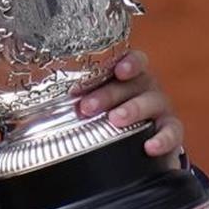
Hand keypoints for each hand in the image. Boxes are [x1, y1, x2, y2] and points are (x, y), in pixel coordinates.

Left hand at [75, 49, 183, 167]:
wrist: (142, 147)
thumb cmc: (113, 119)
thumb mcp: (97, 107)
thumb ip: (78, 103)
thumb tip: (36, 113)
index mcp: (128, 78)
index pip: (133, 60)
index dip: (128, 62)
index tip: (117, 70)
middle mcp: (146, 88)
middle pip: (133, 83)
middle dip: (109, 94)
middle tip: (88, 107)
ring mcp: (160, 108)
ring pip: (152, 102)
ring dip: (133, 109)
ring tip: (115, 120)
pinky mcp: (170, 130)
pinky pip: (172, 131)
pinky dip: (162, 139)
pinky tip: (150, 147)